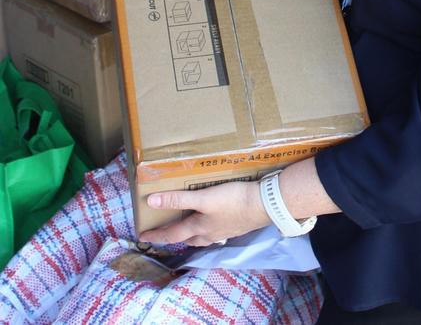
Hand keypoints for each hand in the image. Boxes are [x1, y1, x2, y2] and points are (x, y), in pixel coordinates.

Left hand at [138, 180, 270, 246]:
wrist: (264, 205)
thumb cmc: (232, 200)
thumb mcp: (203, 198)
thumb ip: (178, 199)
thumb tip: (151, 201)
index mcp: (198, 228)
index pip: (171, 234)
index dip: (156, 235)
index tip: (143, 237)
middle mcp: (209, 234)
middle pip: (186, 238)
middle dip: (173, 236)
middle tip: (163, 232)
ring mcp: (223, 232)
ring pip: (201, 237)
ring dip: (191, 235)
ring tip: (187, 229)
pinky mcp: (235, 226)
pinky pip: (215, 232)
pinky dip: (208, 230)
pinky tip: (214, 224)